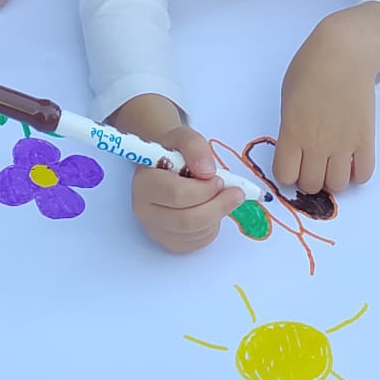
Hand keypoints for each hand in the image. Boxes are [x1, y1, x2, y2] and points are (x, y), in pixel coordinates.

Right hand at [130, 123, 242, 254]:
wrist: (165, 164)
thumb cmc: (173, 150)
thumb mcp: (183, 136)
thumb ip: (194, 147)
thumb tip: (208, 172)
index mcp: (144, 183)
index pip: (176, 194)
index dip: (204, 189)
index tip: (219, 178)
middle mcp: (144, 211)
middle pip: (187, 220)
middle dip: (217, 206)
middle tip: (235, 193)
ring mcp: (156, 230)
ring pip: (195, 232)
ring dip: (218, 215)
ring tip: (223, 196)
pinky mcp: (169, 243)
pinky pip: (198, 242)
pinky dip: (213, 227)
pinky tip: (212, 208)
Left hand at [275, 11, 379, 195]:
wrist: (344, 52)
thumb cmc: (311, 66)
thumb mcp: (288, 96)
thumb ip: (290, 127)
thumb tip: (296, 147)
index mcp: (292, 131)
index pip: (285, 175)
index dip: (288, 171)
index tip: (292, 162)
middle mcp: (317, 144)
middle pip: (311, 184)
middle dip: (310, 177)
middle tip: (313, 161)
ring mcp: (343, 144)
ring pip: (337, 185)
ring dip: (333, 178)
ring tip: (333, 160)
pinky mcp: (366, 139)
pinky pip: (363, 174)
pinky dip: (357, 173)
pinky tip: (352, 158)